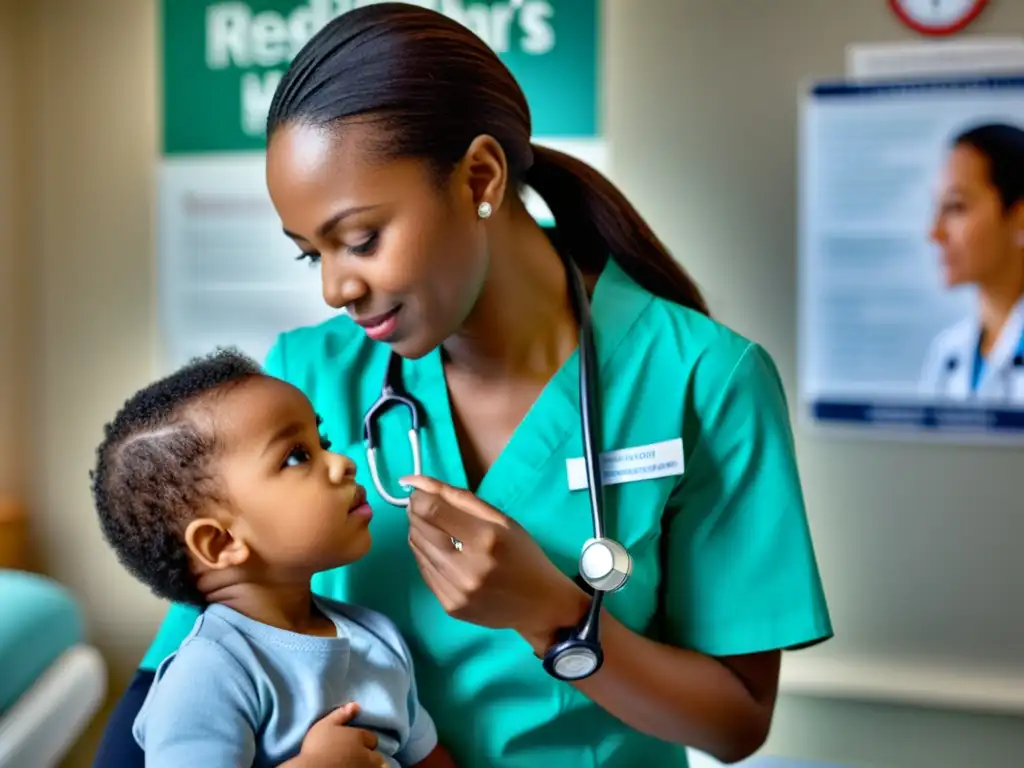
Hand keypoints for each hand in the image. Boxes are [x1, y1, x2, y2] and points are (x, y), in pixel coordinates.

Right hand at [298, 703, 387, 767]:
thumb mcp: (325, 725)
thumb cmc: (316, 747)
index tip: (358, 744)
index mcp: (359, 736)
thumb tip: (355, 704)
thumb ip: (341, 714)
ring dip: (372, 766)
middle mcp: (366, 753)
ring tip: (362, 765)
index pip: (372, 739)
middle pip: (378, 756)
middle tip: (362, 757)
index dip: (366, 741)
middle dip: (373, 756)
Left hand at [401, 475, 587, 650]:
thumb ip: (459, 497)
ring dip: (419, 532)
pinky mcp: (449, 606)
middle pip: (419, 529)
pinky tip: (440, 550)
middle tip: (427, 508)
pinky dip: (426, 554)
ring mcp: (455, 591)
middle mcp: (466, 568)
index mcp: (485, 539)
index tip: (420, 493)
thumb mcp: (502, 520)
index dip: (419, 497)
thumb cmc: (525, 555)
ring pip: (416, 550)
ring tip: (435, 528)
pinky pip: (424, 571)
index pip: (432, 510)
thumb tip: (416, 481)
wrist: (541, 606)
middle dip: (417, 513)